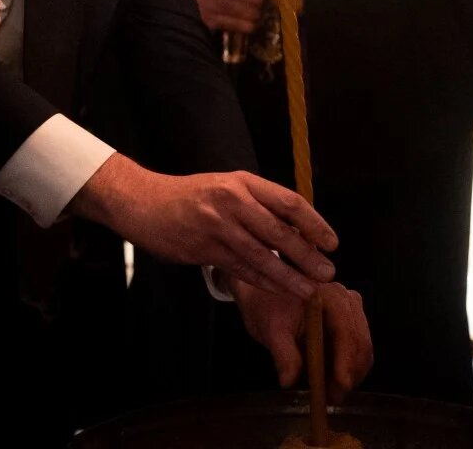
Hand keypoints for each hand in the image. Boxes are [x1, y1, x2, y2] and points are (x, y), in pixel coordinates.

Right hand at [69, 155, 335, 298]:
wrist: (141, 201)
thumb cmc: (186, 196)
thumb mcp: (223, 187)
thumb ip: (255, 204)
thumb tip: (295, 230)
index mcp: (241, 182)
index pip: (288, 202)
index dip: (315, 223)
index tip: (332, 242)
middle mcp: (231, 200)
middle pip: (280, 231)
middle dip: (307, 255)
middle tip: (327, 272)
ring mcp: (216, 225)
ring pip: (262, 255)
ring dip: (288, 276)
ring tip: (308, 290)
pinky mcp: (202, 248)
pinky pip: (239, 268)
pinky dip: (261, 281)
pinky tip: (277, 289)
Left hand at [230, 275, 372, 402]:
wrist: (267, 300)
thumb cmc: (268, 308)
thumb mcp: (271, 330)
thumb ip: (283, 354)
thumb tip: (288, 380)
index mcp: (328, 294)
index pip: (345, 329)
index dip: (346, 359)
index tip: (341, 383)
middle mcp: (347, 301)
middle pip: (359, 343)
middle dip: (348, 374)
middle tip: (332, 397)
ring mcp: (352, 314)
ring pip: (362, 352)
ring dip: (349, 376)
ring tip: (329, 394)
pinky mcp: (352, 328)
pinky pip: (357, 354)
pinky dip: (347, 372)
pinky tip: (332, 385)